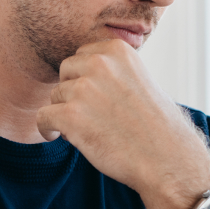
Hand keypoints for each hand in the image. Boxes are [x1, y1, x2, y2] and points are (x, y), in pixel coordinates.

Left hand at [35, 40, 209, 208]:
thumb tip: (81, 70)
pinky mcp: (70, 116)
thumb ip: (112, 70)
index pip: (83, 55)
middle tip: (91, 114)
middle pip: (65, 72)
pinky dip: (48, 129)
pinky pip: (43, 117)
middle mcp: (99, 63)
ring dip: (66, 113)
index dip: (86, 78)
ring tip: (89, 129)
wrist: (167, 159)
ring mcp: (84, 89)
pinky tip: (59, 136)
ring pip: (55, 97)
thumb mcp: (139, 79)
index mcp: (117, 49)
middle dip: (72, 92)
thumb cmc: (156, 125)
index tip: (96, 97)